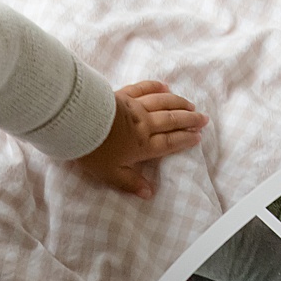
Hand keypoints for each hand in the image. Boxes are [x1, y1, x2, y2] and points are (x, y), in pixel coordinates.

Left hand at [71, 81, 207, 198]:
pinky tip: (165, 87)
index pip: (168, 143)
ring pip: (162, 103)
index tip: (198, 137)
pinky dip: (156, 87)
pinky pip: (144, 89)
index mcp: (142, 145)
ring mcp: (134, 107)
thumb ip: (130, 183)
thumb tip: (149, 194)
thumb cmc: (93, 151)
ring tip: (190, 105)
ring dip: (178, 103)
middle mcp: (144, 124)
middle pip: (171, 121)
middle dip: (189, 120)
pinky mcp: (123, 94)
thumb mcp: (110, 174)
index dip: (184, 140)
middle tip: (203, 119)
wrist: (77, 123)